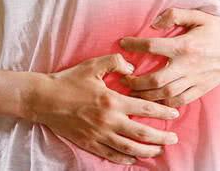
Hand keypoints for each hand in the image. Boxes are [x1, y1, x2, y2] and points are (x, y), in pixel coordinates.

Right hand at [24, 53, 180, 165]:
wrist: (44, 99)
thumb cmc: (69, 80)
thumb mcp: (94, 65)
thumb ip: (116, 62)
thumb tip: (133, 68)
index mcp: (112, 100)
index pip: (145, 107)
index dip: (162, 111)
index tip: (175, 113)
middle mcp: (108, 120)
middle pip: (141, 133)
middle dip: (161, 137)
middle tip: (173, 138)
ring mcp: (98, 134)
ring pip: (128, 147)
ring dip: (146, 151)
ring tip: (158, 151)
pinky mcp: (88, 143)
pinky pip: (110, 154)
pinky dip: (124, 158)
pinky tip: (133, 159)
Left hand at [118, 7, 219, 107]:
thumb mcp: (199, 16)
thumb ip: (175, 15)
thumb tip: (154, 23)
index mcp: (185, 46)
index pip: (152, 46)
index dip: (133, 44)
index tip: (122, 43)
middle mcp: (188, 66)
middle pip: (154, 79)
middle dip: (134, 81)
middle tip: (122, 77)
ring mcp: (194, 81)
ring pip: (164, 94)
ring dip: (144, 94)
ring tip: (132, 90)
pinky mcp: (200, 90)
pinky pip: (178, 102)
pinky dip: (163, 103)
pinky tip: (153, 100)